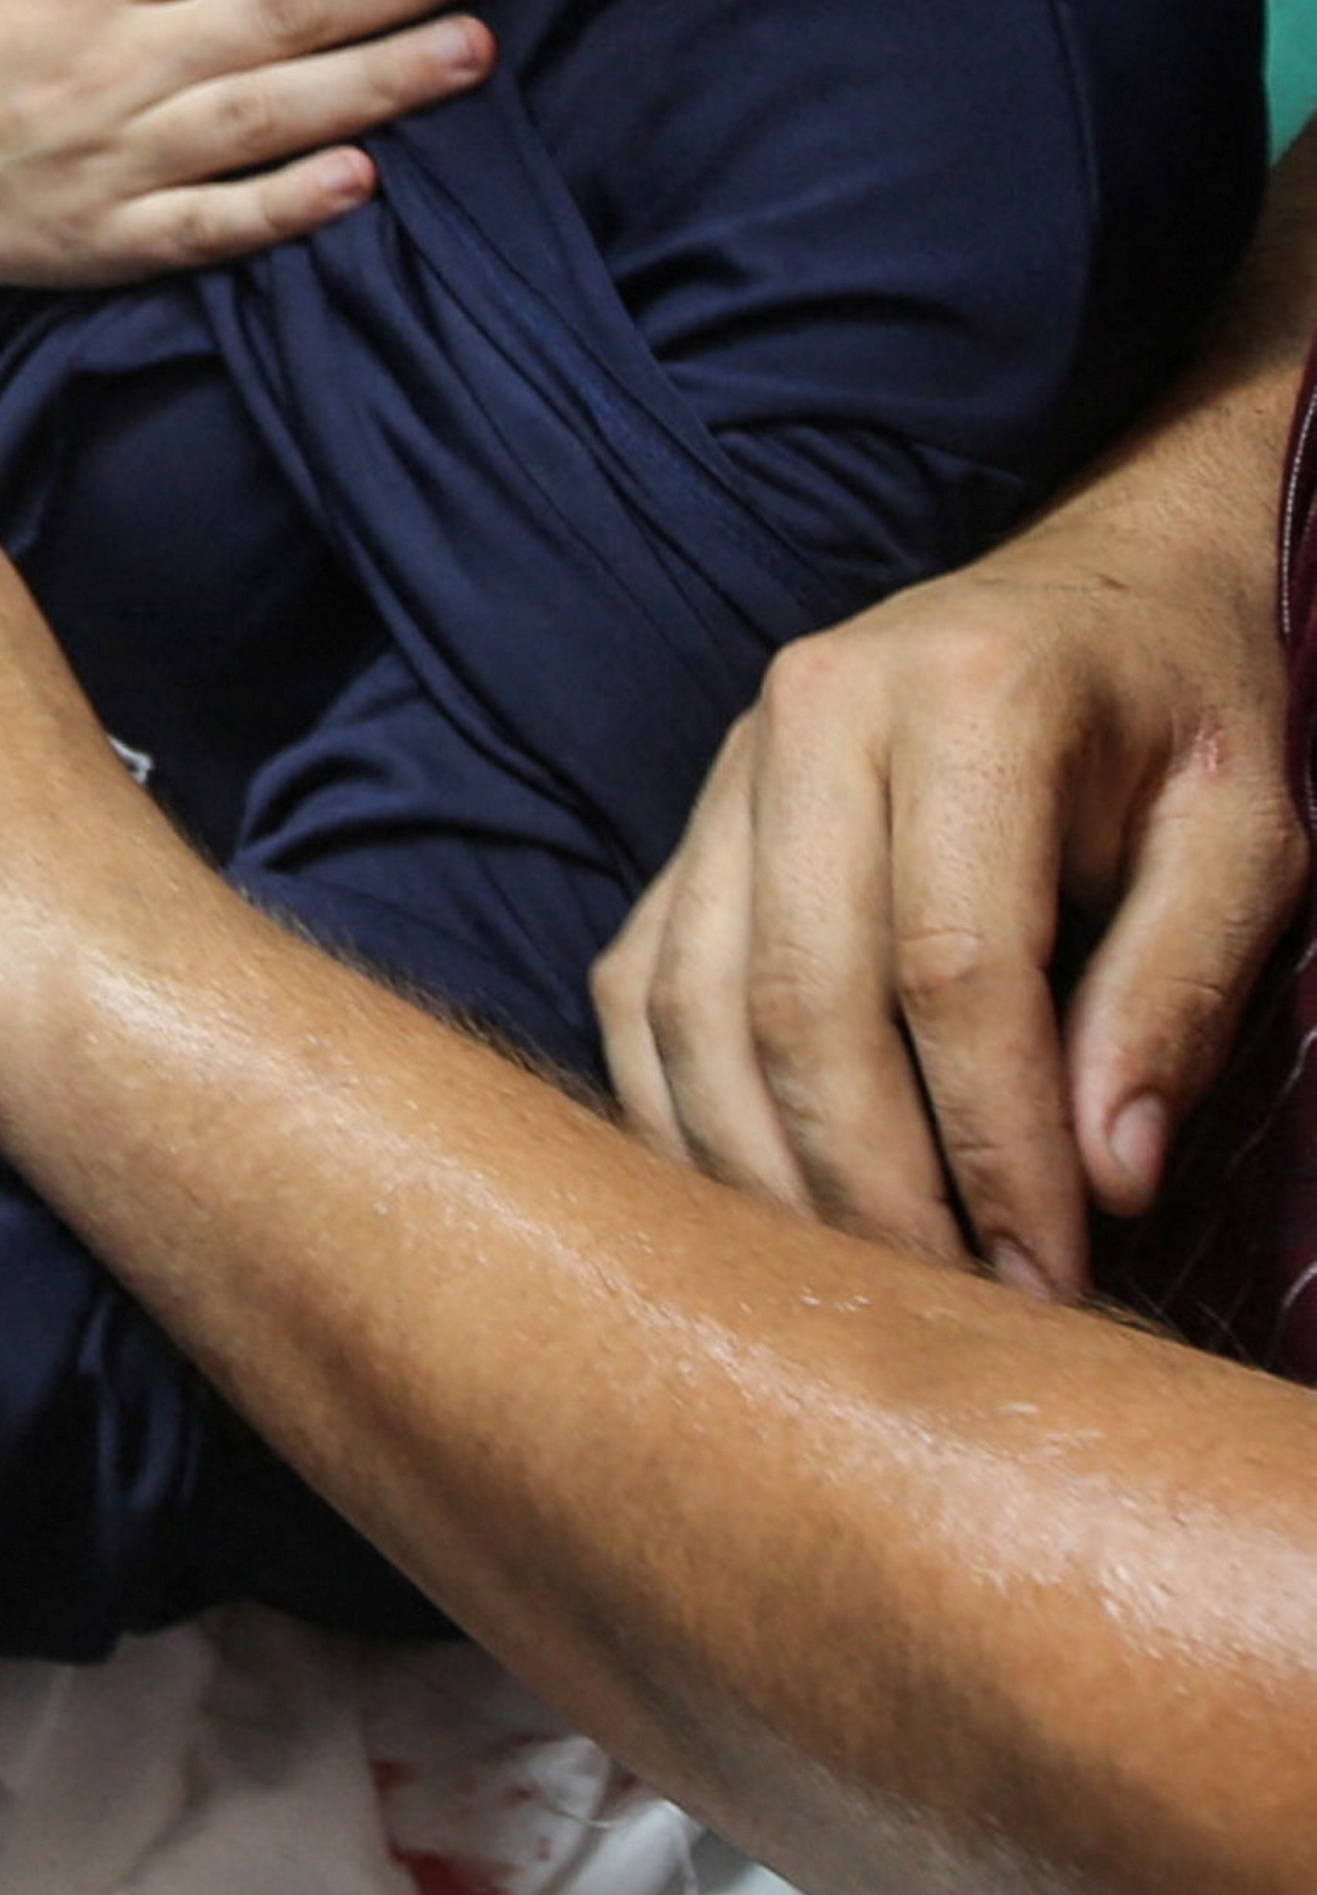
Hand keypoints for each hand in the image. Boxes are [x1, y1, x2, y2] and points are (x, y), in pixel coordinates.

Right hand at [598, 496, 1310, 1299]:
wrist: (1098, 584)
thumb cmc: (1190, 718)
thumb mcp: (1255, 832)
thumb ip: (1181, 990)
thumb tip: (1109, 1176)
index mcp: (970, 696)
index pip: (956, 966)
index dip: (998, 1142)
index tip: (1056, 1276)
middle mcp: (814, 716)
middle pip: (800, 997)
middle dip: (876, 1183)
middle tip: (956, 1310)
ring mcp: (728, 768)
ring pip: (693, 1006)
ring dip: (767, 1169)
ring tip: (864, 1281)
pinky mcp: (689, 825)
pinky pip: (640, 991)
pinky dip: (679, 1115)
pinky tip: (758, 1204)